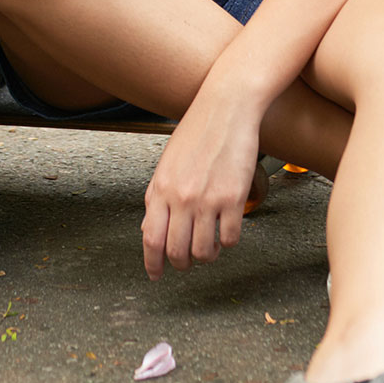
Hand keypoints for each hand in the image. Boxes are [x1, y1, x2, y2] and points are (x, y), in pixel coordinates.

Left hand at [141, 89, 260, 279]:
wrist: (225, 108)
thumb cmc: (196, 132)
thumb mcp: (167, 164)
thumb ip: (158, 197)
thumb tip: (150, 230)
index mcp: (160, 188)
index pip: (150, 238)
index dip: (152, 263)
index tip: (156, 275)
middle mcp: (181, 197)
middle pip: (176, 252)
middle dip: (181, 264)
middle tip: (187, 261)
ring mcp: (207, 199)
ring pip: (204, 252)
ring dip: (207, 256)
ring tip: (210, 246)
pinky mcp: (233, 198)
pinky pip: (230, 239)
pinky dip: (228, 243)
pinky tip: (226, 231)